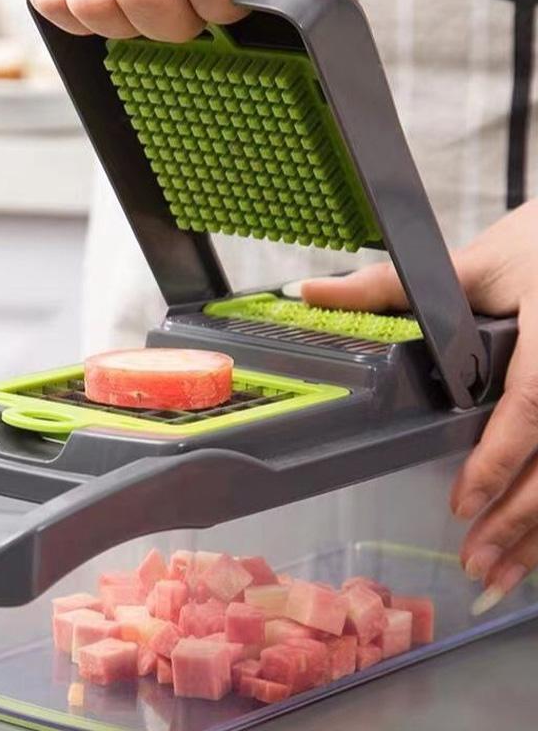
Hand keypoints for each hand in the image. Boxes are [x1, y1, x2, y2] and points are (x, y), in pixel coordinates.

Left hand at [302, 200, 537, 613]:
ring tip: (500, 574)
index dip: (500, 456)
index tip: (462, 502)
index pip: (533, 400)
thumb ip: (389, 285)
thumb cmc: (533, 248)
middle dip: (521, 516)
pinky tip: (532, 545)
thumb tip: (308, 292)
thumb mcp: (470, 262)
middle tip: (476, 561)